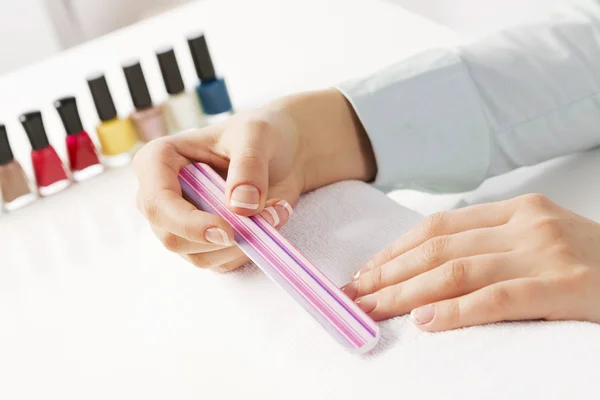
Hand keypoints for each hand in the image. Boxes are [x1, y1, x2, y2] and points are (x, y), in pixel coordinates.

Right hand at [134, 89, 375, 270]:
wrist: (282, 152)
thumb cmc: (259, 135)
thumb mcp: (257, 135)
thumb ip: (249, 165)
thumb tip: (240, 206)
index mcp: (157, 161)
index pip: (158, 204)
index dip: (189, 223)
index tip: (227, 231)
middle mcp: (161, 197)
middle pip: (173, 238)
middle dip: (224, 236)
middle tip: (269, 214)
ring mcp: (180, 224)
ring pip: (200, 256)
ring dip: (245, 242)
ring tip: (275, 209)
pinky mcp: (204, 244)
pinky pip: (223, 262)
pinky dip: (252, 248)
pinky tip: (270, 220)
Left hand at [342, 194, 599, 330]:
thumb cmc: (591, 265)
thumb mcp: (539, 241)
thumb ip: (490, 246)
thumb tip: (425, 270)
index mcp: (517, 211)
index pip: (438, 227)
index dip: (395, 250)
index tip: (365, 272)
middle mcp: (528, 225)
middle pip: (439, 249)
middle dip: (389, 273)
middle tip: (355, 295)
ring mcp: (547, 253)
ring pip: (458, 271)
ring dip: (407, 292)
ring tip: (375, 309)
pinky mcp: (566, 286)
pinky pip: (497, 299)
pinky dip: (456, 311)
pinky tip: (426, 322)